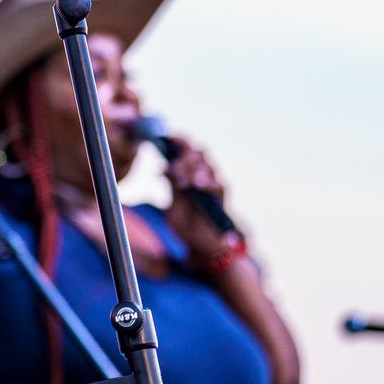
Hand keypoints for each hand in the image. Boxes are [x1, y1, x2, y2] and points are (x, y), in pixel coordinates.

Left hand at [161, 133, 241, 266]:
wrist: (201, 246)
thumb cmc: (186, 222)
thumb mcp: (173, 201)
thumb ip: (171, 183)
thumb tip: (162, 166)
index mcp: (189, 172)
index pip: (187, 149)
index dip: (179, 140)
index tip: (167, 137)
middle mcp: (204, 175)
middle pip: (200, 153)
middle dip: (185, 157)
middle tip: (174, 169)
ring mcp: (213, 186)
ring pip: (208, 166)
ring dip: (194, 168)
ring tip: (184, 180)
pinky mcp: (221, 200)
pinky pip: (219, 185)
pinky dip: (208, 182)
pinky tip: (199, 185)